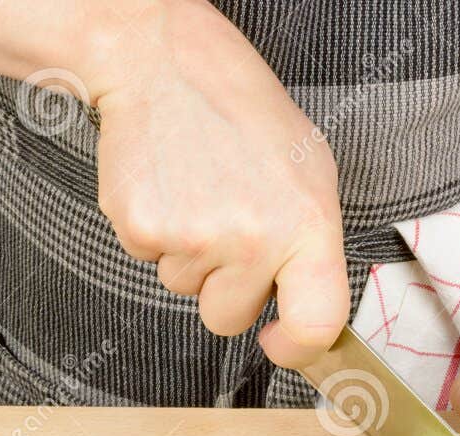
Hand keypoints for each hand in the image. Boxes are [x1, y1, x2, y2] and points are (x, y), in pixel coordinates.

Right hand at [88, 2, 347, 367]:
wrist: (166, 64)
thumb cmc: (243, 116)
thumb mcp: (309, 174)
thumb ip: (312, 248)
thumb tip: (310, 317)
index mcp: (307, 224)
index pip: (317, 322)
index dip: (297, 347)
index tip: (280, 342)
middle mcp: (253, 238)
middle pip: (229, 317)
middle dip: (225, 285)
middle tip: (227, 219)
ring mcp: (194, 237)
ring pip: (185, 288)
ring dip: (188, 251)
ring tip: (198, 189)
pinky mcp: (143, 228)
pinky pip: (148, 260)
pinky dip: (155, 230)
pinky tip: (168, 185)